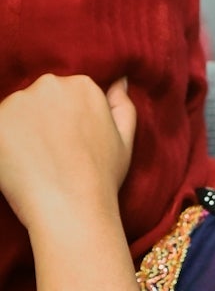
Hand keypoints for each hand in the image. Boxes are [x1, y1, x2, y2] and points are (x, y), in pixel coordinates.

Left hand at [0, 75, 136, 231]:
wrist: (72, 210)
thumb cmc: (101, 179)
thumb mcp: (125, 141)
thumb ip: (122, 105)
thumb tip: (119, 80)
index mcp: (83, 86)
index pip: (66, 94)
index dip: (66, 121)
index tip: (69, 145)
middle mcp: (50, 85)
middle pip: (39, 98)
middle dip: (42, 120)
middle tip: (52, 155)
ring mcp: (20, 101)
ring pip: (15, 111)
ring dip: (20, 131)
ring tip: (35, 162)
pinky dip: (5, 144)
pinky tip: (19, 164)